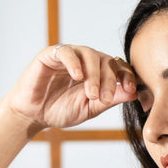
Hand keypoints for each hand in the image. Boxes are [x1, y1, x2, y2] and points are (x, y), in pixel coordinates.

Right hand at [5, 45, 136, 131]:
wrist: (33, 115)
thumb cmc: (60, 110)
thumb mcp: (90, 109)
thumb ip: (110, 100)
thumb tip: (134, 93)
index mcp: (98, 72)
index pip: (118, 67)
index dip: (127, 76)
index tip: (130, 89)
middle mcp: (85, 61)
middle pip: (106, 60)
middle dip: (109, 80)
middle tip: (105, 98)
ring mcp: (69, 56)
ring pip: (89, 54)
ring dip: (94, 74)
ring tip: (91, 94)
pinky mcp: (51, 54)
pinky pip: (66, 52)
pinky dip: (74, 63)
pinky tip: (77, 77)